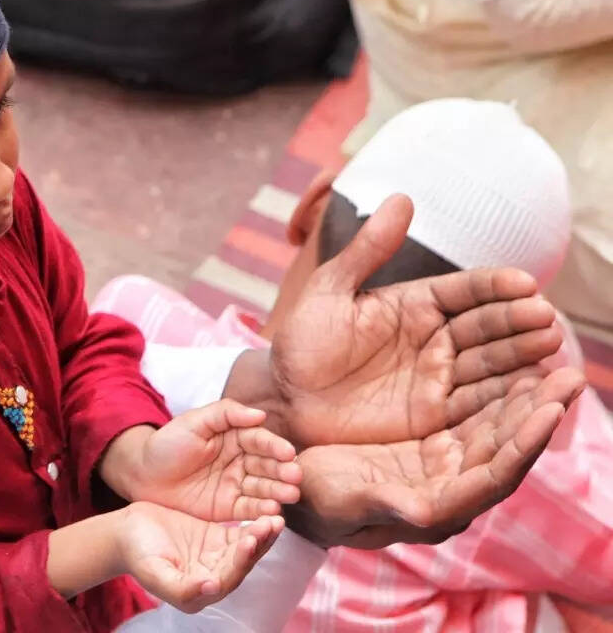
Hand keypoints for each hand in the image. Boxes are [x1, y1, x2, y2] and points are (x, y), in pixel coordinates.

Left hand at [105, 401, 301, 521]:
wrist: (142, 475)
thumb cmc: (167, 444)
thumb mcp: (193, 422)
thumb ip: (225, 414)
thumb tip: (260, 414)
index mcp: (235, 436)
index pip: (259, 440)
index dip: (274, 446)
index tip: (288, 453)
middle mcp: (241, 460)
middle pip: (267, 465)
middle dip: (283, 471)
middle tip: (295, 477)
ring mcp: (236, 485)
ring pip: (263, 488)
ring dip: (278, 491)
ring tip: (290, 495)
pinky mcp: (229, 508)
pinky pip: (249, 509)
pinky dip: (262, 511)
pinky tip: (274, 512)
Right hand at [119, 502, 282, 612]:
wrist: (126, 532)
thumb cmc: (135, 554)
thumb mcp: (153, 572)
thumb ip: (181, 588)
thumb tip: (212, 588)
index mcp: (199, 593)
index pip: (227, 579)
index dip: (240, 561)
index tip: (249, 541)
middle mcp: (213, 578)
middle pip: (242, 563)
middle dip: (258, 545)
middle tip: (271, 524)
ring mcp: (216, 557)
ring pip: (245, 548)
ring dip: (261, 535)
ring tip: (275, 518)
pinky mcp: (216, 538)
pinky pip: (240, 532)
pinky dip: (253, 523)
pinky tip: (266, 511)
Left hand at [271, 194, 561, 446]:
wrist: (283, 400)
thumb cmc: (300, 343)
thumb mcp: (328, 292)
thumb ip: (366, 250)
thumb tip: (400, 197)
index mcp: (415, 304)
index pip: (464, 291)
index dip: (494, 287)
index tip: (523, 282)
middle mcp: (434, 338)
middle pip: (486, 327)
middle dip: (517, 322)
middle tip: (546, 319)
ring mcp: (437, 377)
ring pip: (488, 364)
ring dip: (521, 357)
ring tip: (549, 349)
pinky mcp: (433, 417)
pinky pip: (475, 406)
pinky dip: (505, 399)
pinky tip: (531, 392)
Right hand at [286, 367, 583, 548]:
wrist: (289, 472)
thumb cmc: (313, 499)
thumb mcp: (341, 503)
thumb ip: (382, 504)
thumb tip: (425, 512)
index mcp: (438, 502)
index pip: (495, 474)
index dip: (524, 445)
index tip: (551, 411)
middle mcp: (450, 472)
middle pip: (505, 438)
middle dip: (538, 407)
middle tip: (569, 375)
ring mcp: (442, 439)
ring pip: (491, 409)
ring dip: (521, 381)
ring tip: (548, 345)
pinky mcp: (426, 411)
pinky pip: (467, 389)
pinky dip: (492, 368)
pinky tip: (510, 346)